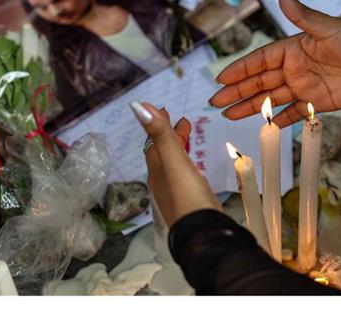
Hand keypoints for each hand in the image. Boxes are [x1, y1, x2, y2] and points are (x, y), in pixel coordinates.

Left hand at [132, 102, 220, 227]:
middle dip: (169, 134)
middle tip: (181, 120)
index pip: (153, 141)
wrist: (202, 233)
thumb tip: (138, 106)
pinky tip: (194, 167)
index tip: (165, 108)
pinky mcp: (189, 201)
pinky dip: (186, 163)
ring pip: (173, 163)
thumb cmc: (188, 197)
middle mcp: (162, 180)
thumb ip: (160, 134)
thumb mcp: (174, 161)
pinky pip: (184, 175)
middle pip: (162, 152)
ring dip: (178, 147)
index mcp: (157, 169)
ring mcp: (175, 192)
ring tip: (188, 136)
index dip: (158, 124)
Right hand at [210, 0, 340, 127]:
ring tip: (228, 114)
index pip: (259, 60)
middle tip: (215, 101)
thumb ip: (300, 13)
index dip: (239, 69)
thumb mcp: (325, 27)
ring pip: (270, 99)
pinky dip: (279, 120)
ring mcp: (303, 86)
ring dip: (250, 107)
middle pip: (259, 82)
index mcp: (291, 49)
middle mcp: (293, 68)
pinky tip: (264, 127)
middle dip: (236, 91)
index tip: (220, 78)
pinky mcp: (316, 102)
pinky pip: (293, 113)